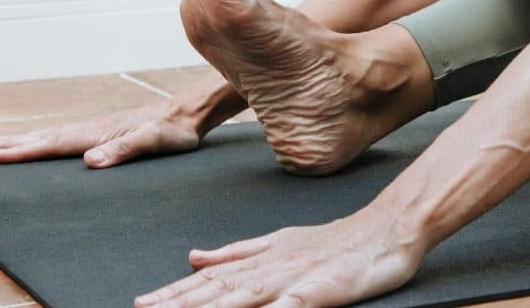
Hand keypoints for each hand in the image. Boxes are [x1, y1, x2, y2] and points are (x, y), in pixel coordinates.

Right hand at [0, 75, 246, 167]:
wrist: (188, 113)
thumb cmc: (173, 132)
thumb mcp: (152, 143)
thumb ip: (123, 151)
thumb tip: (89, 161)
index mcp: (98, 134)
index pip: (54, 144)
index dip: (24, 151)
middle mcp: (92, 128)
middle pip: (45, 136)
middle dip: (13, 144)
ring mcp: (97, 128)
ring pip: (53, 133)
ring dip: (24, 139)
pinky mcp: (105, 130)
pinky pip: (66, 135)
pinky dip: (45, 138)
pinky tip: (42, 141)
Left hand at [135, 207, 424, 307]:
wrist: (387, 228)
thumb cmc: (336, 242)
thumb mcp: (279, 243)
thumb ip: (236, 253)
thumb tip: (194, 256)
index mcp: (259, 259)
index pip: (208, 281)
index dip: (173, 294)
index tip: (142, 303)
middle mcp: (269, 267)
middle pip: (215, 290)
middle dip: (178, 303)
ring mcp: (293, 279)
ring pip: (242, 298)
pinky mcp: (319, 290)